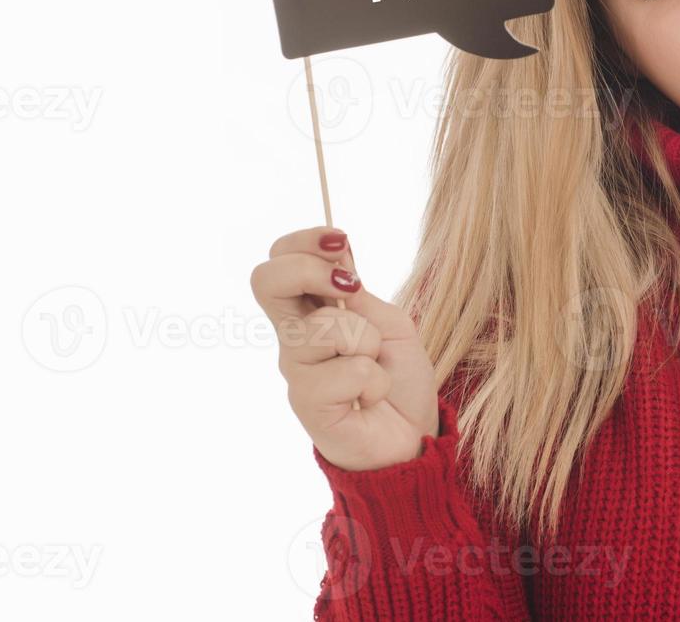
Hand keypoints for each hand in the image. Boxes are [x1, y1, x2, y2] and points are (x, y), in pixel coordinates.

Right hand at [250, 226, 439, 471]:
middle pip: (266, 281)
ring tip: (373, 367)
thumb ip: (357, 294)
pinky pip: (352, 371)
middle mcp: (293, 341)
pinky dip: (377, 381)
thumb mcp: (388, 322)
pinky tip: (370, 399)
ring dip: (367, 342)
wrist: (413, 437)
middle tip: (349, 287)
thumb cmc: (397, 378)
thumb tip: (338, 254)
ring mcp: (297, 373)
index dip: (303, 241)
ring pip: (327, 326)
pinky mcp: (309, 407)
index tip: (340, 243)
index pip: (277, 262)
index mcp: (310, 313)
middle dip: (312, 269)